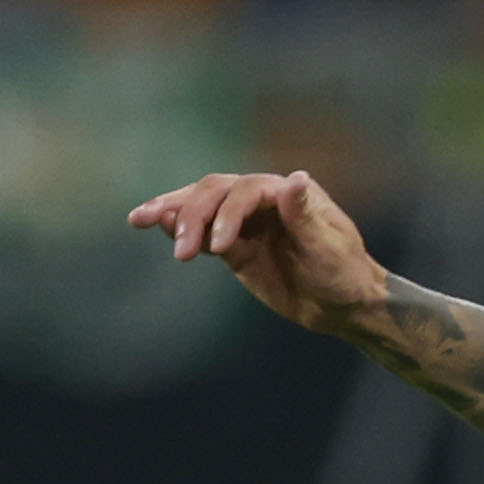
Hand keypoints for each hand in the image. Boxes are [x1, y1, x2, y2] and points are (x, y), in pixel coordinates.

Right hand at [127, 170, 389, 337]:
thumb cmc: (344, 272)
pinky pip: (200, 232)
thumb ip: (304, 215)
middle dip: (191, 214)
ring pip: (199, 206)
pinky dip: (176, 228)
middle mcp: (259, 200)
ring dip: (170, 212)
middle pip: (213, 193)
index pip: (244, 191)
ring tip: (140, 220)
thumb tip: (296, 178)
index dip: (227, 215)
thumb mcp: (328, 247)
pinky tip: (153, 226)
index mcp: (285, 193)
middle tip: (180, 247)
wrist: (343, 304)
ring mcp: (242, 221)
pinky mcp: (232, 245)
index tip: (219, 248)